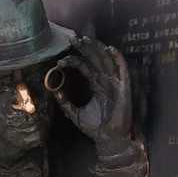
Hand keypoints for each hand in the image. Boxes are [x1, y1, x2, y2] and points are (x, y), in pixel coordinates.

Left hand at [51, 35, 132, 150]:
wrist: (107, 139)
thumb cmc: (95, 127)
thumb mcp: (74, 113)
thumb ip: (65, 102)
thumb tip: (53, 90)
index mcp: (96, 84)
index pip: (85, 65)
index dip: (73, 60)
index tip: (59, 62)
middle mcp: (106, 80)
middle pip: (95, 58)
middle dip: (84, 47)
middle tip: (71, 38)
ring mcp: (115, 82)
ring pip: (107, 59)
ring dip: (98, 48)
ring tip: (86, 39)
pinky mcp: (124, 87)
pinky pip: (122, 70)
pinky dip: (118, 58)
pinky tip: (110, 49)